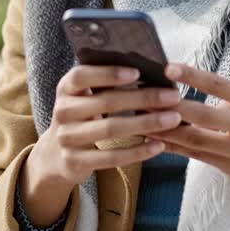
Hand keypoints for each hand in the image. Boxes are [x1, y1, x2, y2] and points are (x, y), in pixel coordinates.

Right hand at [31, 64, 183, 187]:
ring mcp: (67, 138)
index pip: (82, 76)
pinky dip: (137, 151)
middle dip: (143, 98)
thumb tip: (148, 68)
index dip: (108, 73)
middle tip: (173, 96)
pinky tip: (158, 146)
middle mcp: (63, 111)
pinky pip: (111, 157)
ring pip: (111, 129)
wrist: (56, 155)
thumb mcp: (85, 96)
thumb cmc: (82, 116)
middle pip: (105, 102)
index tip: (137, 72)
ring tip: (173, 119)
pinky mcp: (75, 161)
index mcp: (66, 88)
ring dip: (146, 123)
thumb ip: (105, 83)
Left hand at [145, 63, 229, 229]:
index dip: (193, 76)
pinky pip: (197, 156)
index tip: (169, 68)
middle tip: (146, 95)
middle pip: (205, 116)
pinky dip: (175, 147)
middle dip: (173, 107)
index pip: (220, 85)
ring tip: (142, 118)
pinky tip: (155, 140)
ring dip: (167, 130)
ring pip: (196, 141)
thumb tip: (192, 87)